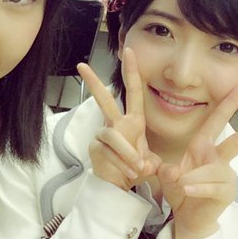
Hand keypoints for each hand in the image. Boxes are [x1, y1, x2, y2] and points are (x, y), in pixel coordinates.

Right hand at [79, 48, 160, 190]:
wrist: (119, 186)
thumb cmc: (135, 168)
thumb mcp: (152, 162)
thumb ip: (155, 162)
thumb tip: (150, 166)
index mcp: (132, 121)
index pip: (133, 91)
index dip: (132, 71)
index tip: (128, 51)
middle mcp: (116, 124)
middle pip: (104, 99)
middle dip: (94, 82)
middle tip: (82, 65)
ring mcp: (103, 135)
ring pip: (113, 135)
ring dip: (128, 154)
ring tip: (137, 169)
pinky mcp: (95, 147)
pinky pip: (110, 152)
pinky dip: (123, 165)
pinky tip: (129, 174)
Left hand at [157, 83, 237, 238]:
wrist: (186, 215)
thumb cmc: (180, 188)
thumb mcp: (167, 174)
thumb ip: (167, 169)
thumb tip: (174, 172)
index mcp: (203, 146)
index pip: (216, 120)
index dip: (229, 102)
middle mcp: (217, 158)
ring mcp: (225, 175)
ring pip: (212, 170)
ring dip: (193, 177)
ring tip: (181, 184)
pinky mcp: (226, 192)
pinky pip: (212, 186)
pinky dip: (197, 187)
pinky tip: (187, 189)